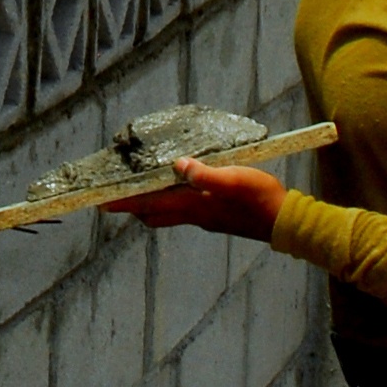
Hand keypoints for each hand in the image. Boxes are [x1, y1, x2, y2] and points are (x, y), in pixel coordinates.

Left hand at [104, 158, 286, 241]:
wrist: (284, 221)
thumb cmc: (259, 198)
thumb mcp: (234, 179)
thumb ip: (205, 175)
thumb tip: (178, 166)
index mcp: (194, 206)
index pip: (151, 205)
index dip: (126, 203)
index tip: (102, 203)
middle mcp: (195, 215)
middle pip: (155, 214)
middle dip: (135, 206)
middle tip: (119, 195)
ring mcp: (206, 217)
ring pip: (169, 213)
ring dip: (153, 203)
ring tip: (144, 187)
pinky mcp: (217, 214)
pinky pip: (185, 208)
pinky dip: (173, 199)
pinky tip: (182, 186)